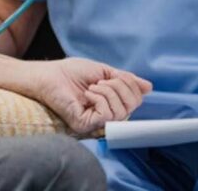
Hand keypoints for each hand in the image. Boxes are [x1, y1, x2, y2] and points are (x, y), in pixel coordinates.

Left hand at [31, 58, 151, 135]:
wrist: (48, 75)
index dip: (131, 84)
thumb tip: (149, 87)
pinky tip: (88, 94)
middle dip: (121, 86)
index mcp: (111, 103)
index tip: (113, 75)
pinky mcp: (85, 125)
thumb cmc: (70, 73)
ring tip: (92, 86)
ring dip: (109, 91)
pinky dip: (101, 99)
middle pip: (133, 106)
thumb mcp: (103, 71)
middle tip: (102, 80)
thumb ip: (125, 80)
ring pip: (121, 112)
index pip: (136, 100)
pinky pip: (107, 115)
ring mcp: (95, 123)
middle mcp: (105, 116)